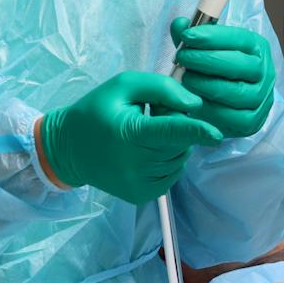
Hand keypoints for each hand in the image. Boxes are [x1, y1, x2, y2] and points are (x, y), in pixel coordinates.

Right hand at [39, 72, 222, 204]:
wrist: (68, 148)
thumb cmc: (96, 111)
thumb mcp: (123, 86)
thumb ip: (159, 88)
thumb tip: (194, 105)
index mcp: (129, 133)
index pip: (169, 132)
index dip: (195, 131)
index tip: (216, 133)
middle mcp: (135, 164)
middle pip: (179, 144)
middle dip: (178, 128)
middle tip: (154, 117)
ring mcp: (139, 184)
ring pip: (178, 160)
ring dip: (172, 146)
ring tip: (146, 135)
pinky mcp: (142, 196)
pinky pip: (171, 175)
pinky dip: (166, 162)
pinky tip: (146, 153)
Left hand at [169, 18, 276, 139]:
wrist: (226, 105)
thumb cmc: (216, 71)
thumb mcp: (204, 50)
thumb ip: (191, 38)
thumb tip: (179, 25)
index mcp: (256, 48)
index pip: (239, 38)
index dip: (212, 36)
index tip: (188, 36)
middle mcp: (264, 72)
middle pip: (238, 64)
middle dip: (205, 60)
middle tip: (182, 58)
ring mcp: (261, 98)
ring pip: (235, 92)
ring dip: (205, 85)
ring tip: (185, 78)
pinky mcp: (252, 121)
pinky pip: (231, 116)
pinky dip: (210, 109)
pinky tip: (194, 100)